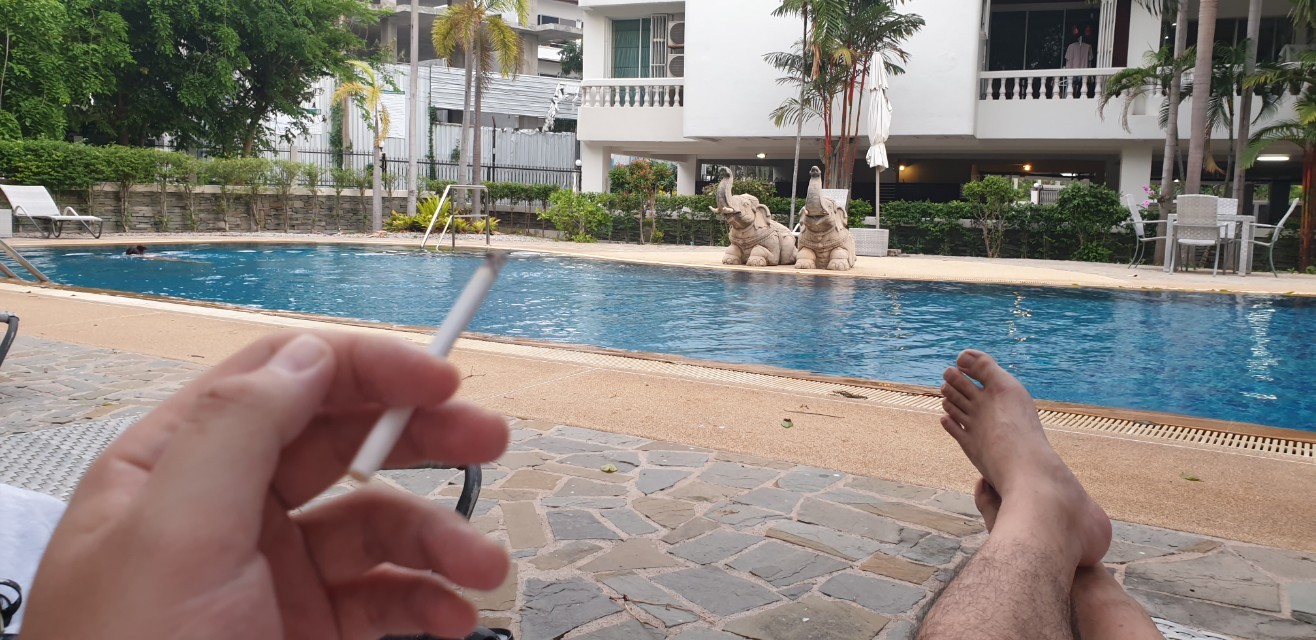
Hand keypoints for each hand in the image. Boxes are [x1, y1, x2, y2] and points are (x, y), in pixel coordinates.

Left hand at [20, 331, 509, 639]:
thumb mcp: (173, 536)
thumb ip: (237, 430)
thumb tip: (307, 355)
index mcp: (176, 466)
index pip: (283, 380)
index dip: (366, 369)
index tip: (439, 378)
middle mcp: (226, 510)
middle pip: (344, 441)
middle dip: (422, 436)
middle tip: (489, 438)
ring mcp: (271, 573)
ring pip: (376, 524)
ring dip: (440, 538)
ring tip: (484, 567)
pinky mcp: (307, 628)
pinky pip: (384, 596)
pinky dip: (427, 600)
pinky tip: (449, 616)